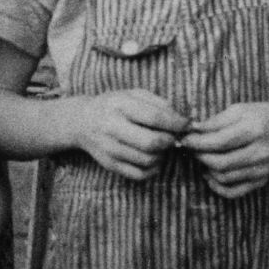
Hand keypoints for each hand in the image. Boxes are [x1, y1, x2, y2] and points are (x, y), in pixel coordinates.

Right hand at [66, 89, 189, 180]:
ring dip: (163, 154)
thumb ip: (158, 103)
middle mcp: (112, 127)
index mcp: (120, 105)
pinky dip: (153, 169)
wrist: (82, 121)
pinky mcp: (111, 164)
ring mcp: (110, 149)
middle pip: (152, 142)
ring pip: (148, 160)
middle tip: (172, 137)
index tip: (186, 124)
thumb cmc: (114, 105)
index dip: (176, 123)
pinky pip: (140, 174)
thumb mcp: (133, 94)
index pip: (154, 117)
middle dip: (170, 141)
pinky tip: (153, 158)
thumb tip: (182, 120)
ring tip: (161, 145)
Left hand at [181, 102, 268, 198]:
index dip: (197, 142)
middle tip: (192, 147)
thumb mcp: (240, 110)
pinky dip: (216, 186)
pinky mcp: (261, 181)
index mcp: (255, 130)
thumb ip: (215, 121)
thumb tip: (191, 130)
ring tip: (202, 156)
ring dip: (206, 168)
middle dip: (199, 155)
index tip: (184, 138)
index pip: (219, 142)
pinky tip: (210, 174)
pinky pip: (233, 192)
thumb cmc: (262, 115)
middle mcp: (261, 152)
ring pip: (224, 178)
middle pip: (220, 163)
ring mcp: (262, 170)